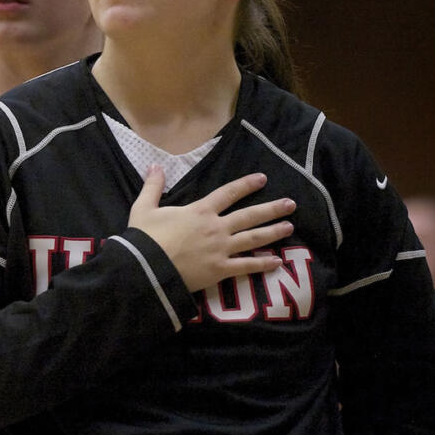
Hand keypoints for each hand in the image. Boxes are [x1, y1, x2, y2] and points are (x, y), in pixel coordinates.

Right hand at [129, 165, 294, 291]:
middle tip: (291, 204)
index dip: (246, 185)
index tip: (262, 179)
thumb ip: (153, 187)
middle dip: (271, 209)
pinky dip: (263, 264)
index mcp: (200, 211)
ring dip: (273, 232)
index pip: (228, 194)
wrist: (145, 268)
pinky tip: (278, 261)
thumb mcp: (143, 208)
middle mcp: (216, 228)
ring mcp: (221, 249)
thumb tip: (154, 164)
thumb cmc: (144, 238)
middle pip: (249, 216)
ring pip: (253, 238)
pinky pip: (246, 266)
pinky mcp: (220, 270)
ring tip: (290, 226)